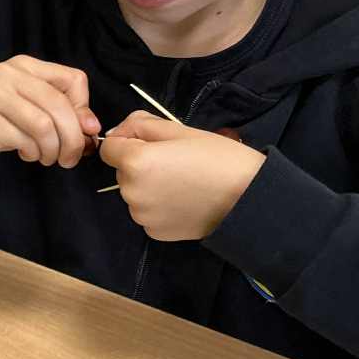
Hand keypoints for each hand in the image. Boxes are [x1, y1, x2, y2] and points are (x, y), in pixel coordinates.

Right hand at [0, 56, 101, 168]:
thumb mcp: (26, 105)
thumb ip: (58, 110)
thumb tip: (91, 126)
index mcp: (24, 66)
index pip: (73, 80)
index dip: (83, 109)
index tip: (80, 130)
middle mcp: (9, 74)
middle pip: (60, 105)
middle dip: (73, 138)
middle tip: (71, 158)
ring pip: (44, 125)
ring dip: (53, 149)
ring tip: (46, 157)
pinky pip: (23, 139)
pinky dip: (32, 152)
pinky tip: (25, 154)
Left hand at [99, 112, 265, 241]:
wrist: (248, 199)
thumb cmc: (217, 158)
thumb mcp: (179, 130)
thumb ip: (142, 125)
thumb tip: (119, 132)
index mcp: (135, 162)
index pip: (110, 147)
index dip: (127, 141)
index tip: (150, 143)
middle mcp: (131, 192)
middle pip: (122, 171)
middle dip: (139, 164)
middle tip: (174, 162)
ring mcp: (142, 215)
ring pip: (134, 192)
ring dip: (148, 185)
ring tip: (182, 182)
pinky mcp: (154, 233)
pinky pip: (147, 212)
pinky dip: (158, 206)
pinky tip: (183, 200)